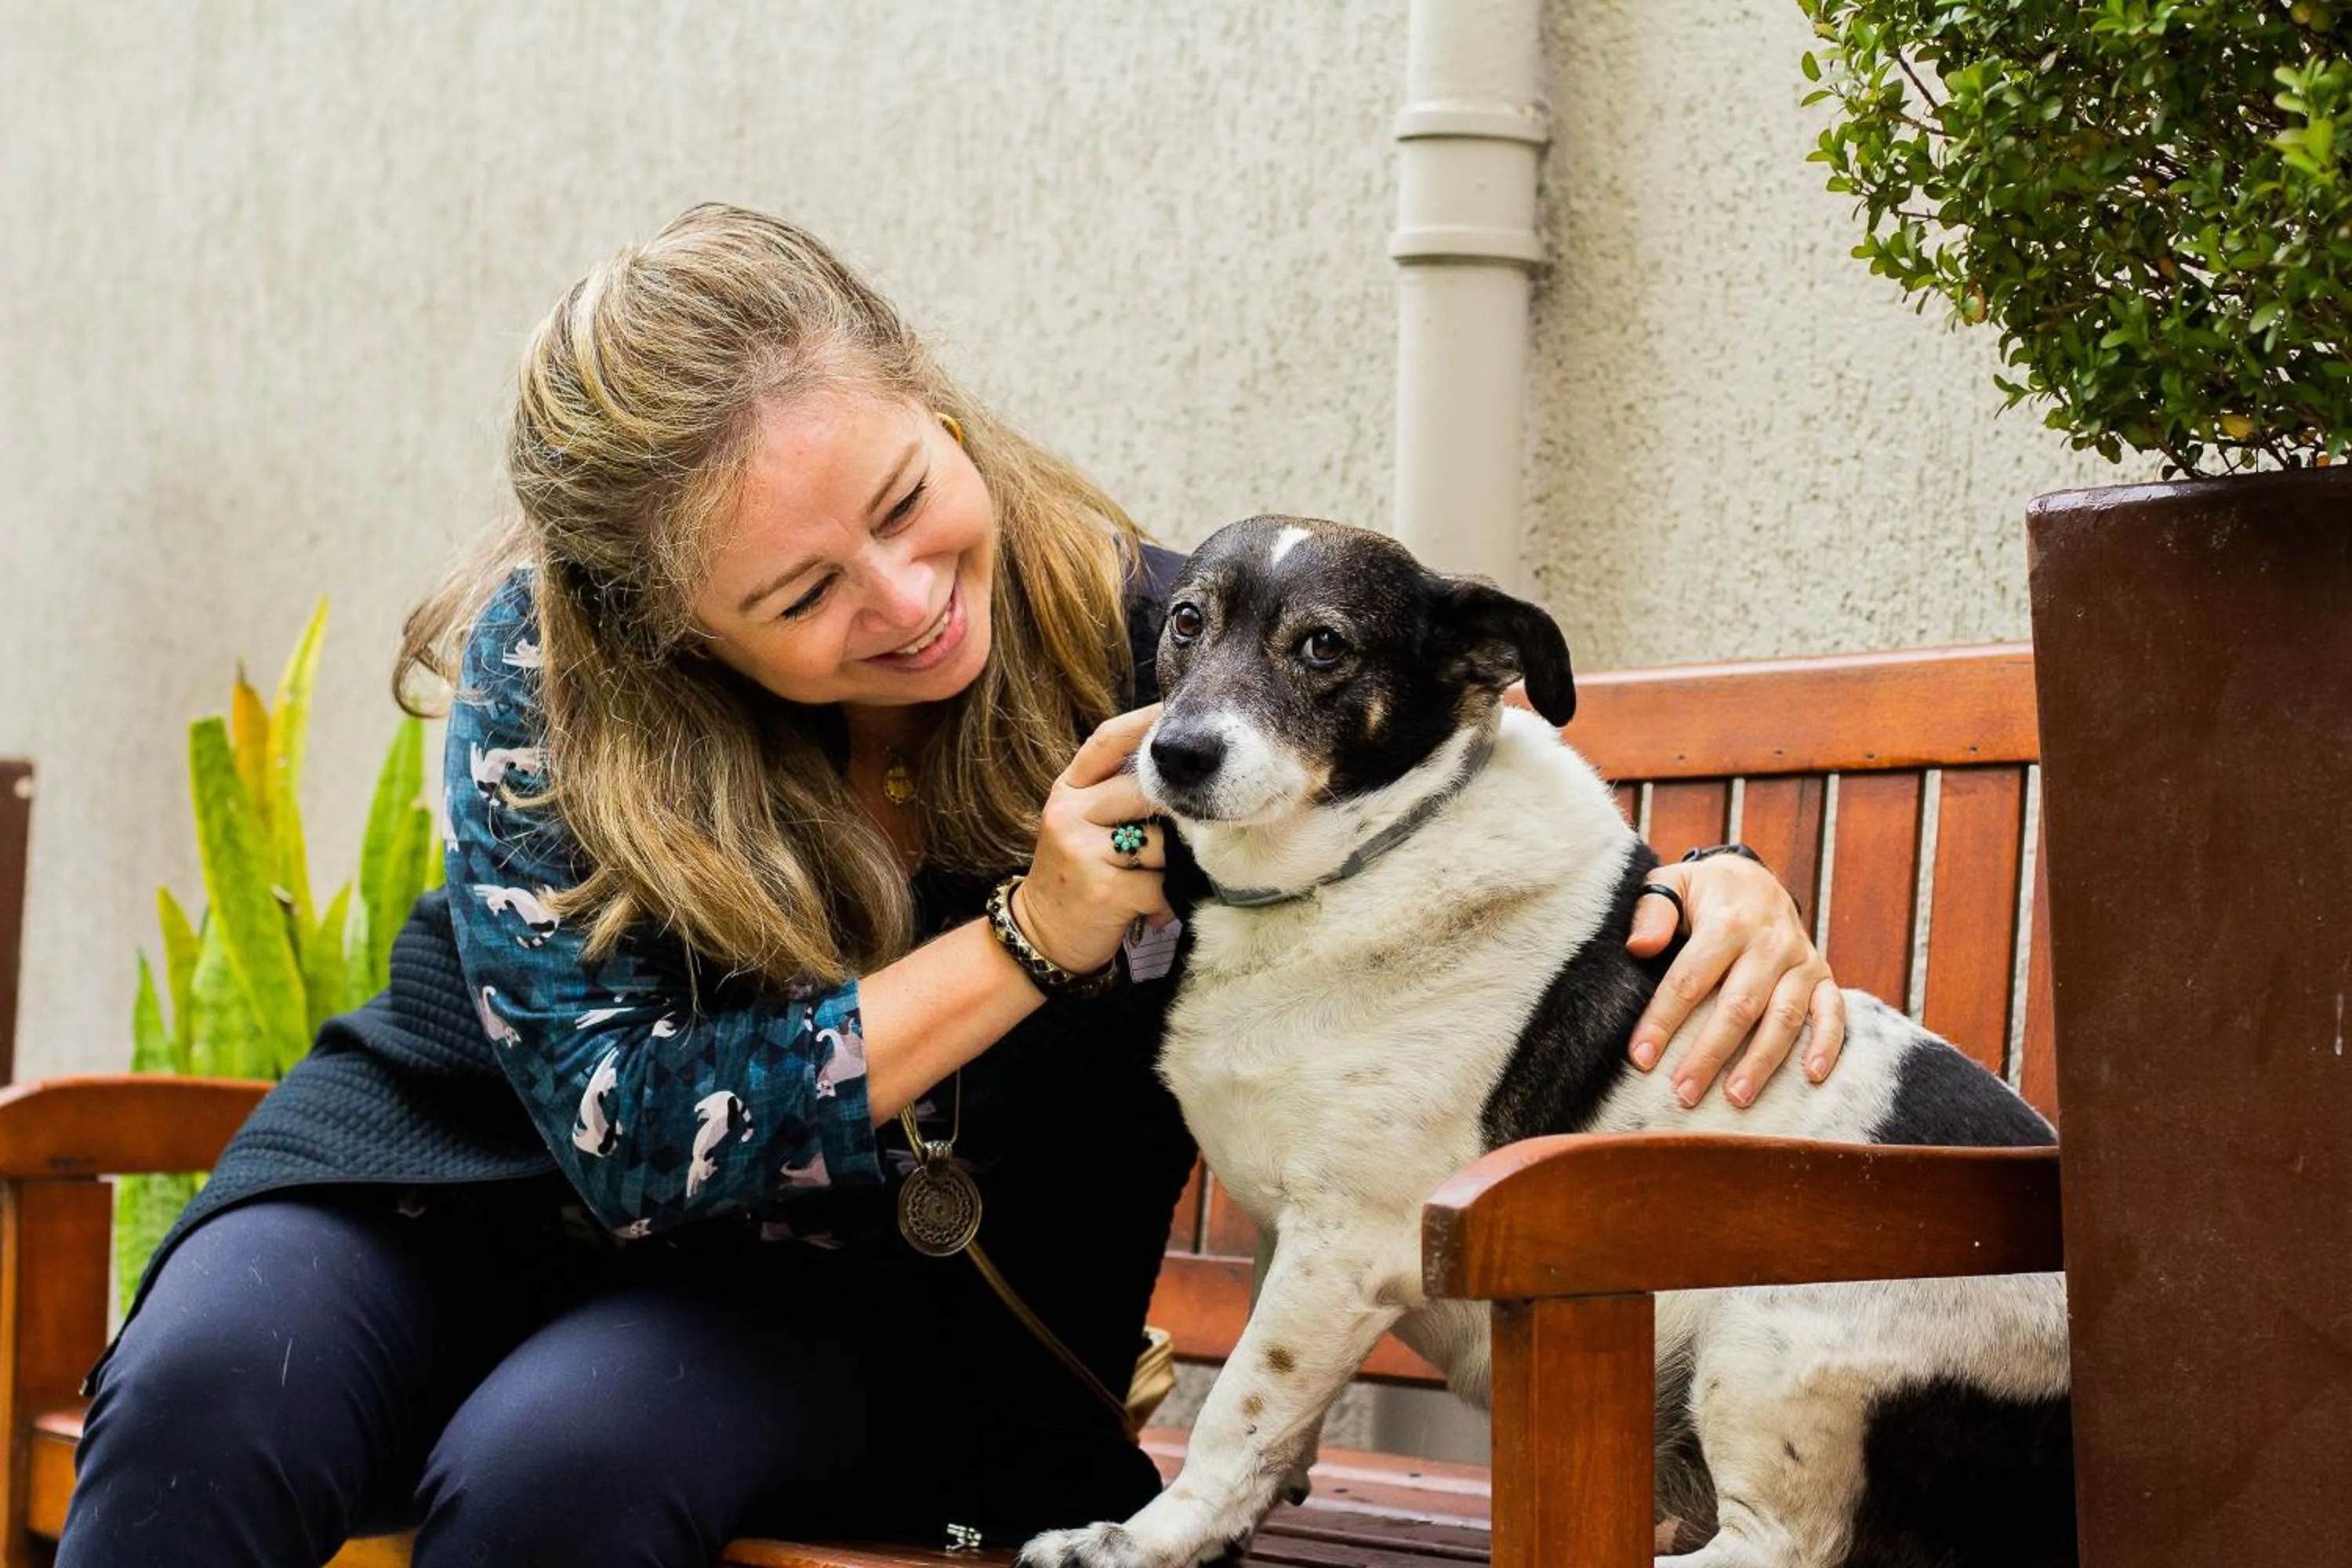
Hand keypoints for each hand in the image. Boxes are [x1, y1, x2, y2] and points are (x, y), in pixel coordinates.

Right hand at [1015, 705, 1172, 974]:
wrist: (1041, 934)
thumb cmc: (1078, 873)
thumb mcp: (1082, 823)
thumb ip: (1114, 792)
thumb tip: (1174, 766)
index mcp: (1067, 790)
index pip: (1106, 742)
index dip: (1143, 722)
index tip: (1174, 709)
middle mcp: (1068, 813)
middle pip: (1144, 792)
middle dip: (1169, 815)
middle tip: (1165, 839)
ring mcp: (1082, 851)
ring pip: (1158, 842)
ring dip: (1161, 866)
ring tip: (1137, 881)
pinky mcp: (1101, 889)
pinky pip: (1157, 884)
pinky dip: (1159, 901)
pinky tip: (1141, 908)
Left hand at [1625, 852, 1844, 1107]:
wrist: (1754, 879)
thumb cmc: (1703, 893)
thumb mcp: (1672, 885)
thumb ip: (1652, 912)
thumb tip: (1640, 947)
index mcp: (1727, 922)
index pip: (1690, 978)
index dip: (1664, 1020)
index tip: (1641, 1057)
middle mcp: (1769, 942)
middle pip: (1738, 1006)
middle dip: (1710, 1053)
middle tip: (1684, 1093)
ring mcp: (1800, 961)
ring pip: (1784, 1017)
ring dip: (1761, 1061)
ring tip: (1736, 1098)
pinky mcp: (1822, 975)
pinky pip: (1833, 1012)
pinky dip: (1827, 1043)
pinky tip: (1813, 1076)